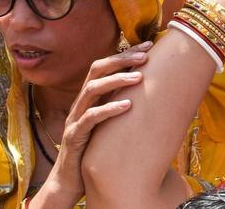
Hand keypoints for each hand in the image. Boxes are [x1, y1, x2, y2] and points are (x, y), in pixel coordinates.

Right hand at [40, 44, 152, 202]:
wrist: (70, 180)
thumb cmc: (95, 146)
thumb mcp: (110, 119)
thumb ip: (122, 100)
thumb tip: (154, 85)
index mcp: (90, 96)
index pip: (105, 65)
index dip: (125, 53)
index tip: (148, 45)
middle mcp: (81, 102)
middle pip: (97, 70)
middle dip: (121, 59)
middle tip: (145, 56)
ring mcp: (75, 119)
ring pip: (91, 89)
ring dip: (116, 80)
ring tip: (139, 77)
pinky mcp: (73, 137)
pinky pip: (89, 119)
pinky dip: (108, 109)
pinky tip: (127, 106)